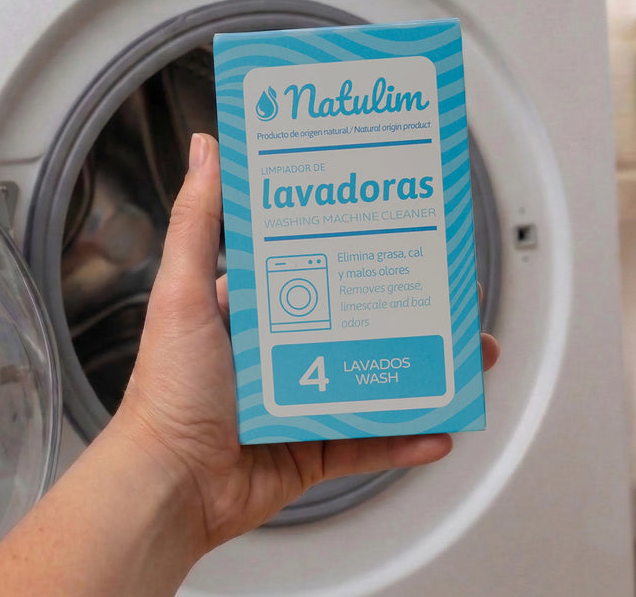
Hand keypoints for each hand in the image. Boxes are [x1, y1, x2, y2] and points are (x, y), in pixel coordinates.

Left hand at [114, 133, 499, 560]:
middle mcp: (285, 349)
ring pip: (377, 376)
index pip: (316, 263)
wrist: (169, 487)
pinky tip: (441, 426)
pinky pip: (371, 439)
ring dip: (424, 368)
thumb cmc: (168, 390)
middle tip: (448, 289)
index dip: (357, 245)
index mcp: (258, 309)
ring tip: (466, 355)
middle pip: (359, 320)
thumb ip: (197, 222)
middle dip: (408, 306)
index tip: (395, 223)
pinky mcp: (315, 446)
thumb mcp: (182, 293)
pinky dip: (407, 435)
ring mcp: (305, 398)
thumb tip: (207, 148)